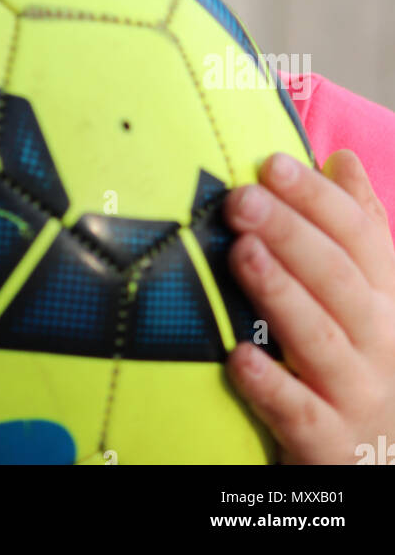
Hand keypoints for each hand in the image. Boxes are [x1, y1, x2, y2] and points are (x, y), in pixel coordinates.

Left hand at [223, 149, 394, 463]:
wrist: (380, 459)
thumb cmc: (365, 362)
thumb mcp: (375, 294)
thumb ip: (359, 228)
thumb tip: (341, 160)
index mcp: (388, 297)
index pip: (360, 236)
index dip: (318, 198)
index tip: (271, 164)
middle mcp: (381, 342)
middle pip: (338, 279)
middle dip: (291, 234)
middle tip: (243, 199)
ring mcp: (358, 394)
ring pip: (320, 339)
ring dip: (281, 293)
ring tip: (242, 253)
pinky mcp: (330, 443)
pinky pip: (301, 413)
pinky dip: (272, 386)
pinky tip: (239, 357)